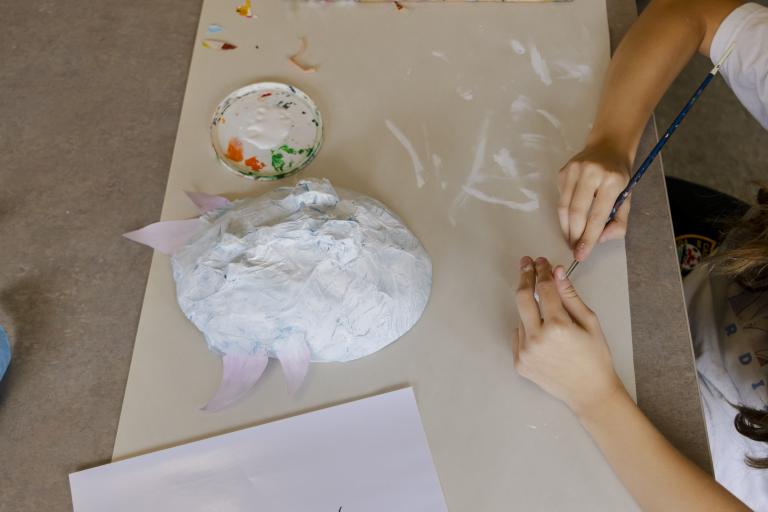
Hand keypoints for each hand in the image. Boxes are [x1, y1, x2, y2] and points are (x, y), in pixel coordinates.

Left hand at [513, 256, 623, 417]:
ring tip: (549, 317)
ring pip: (522, 318)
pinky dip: (528, 330)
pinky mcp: (519, 362)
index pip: (544, 289)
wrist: (589, 392)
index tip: (541, 262)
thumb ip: (570, 296)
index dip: (542, 271)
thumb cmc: (595, 358)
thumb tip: (557, 272)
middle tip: (526, 264)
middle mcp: (536, 338)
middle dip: (525, 277)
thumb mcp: (590, 323)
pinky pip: (519, 336)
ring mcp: (524, 352)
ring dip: (531, 310)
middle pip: (522, 298)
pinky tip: (544, 337)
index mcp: (557, 326)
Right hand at [557, 144, 631, 260]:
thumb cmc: (619, 176)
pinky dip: (565, 214)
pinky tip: (571, 217)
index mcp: (612, 181)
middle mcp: (591, 173)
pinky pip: (560, 199)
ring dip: (565, 228)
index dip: (588, 238)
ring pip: (563, 208)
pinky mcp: (563, 172)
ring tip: (570, 240)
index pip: (597, 216)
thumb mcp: (627, 199)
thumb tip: (599, 240)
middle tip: (574, 249)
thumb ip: (618, 223)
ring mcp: (574, 170)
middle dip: (573, 236)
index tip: (581, 254)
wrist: (608, 147)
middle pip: (576, 213)